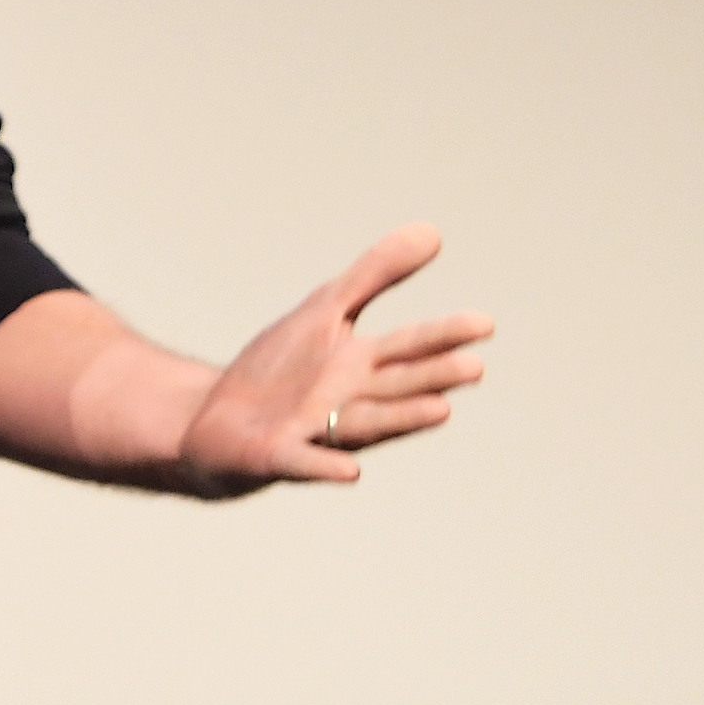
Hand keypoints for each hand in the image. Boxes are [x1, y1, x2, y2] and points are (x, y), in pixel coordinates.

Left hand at [176, 222, 490, 494]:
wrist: (217, 420)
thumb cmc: (281, 369)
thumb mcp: (326, 309)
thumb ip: (376, 273)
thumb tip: (433, 232)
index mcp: (361, 365)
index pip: (408, 346)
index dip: (444, 334)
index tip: (486, 322)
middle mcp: (349, 401)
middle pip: (395, 386)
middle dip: (432, 376)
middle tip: (475, 367)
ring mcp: (315, 431)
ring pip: (363, 424)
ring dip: (400, 419)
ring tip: (442, 409)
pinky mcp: (277, 456)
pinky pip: (302, 463)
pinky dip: (324, 467)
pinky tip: (351, 472)